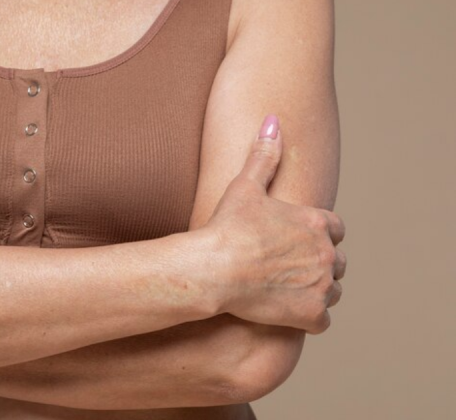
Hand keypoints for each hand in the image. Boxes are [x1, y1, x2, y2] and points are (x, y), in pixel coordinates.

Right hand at [201, 115, 346, 333]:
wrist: (213, 270)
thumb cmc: (226, 227)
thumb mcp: (244, 187)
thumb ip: (264, 155)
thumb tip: (273, 120)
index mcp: (317, 222)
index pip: (336, 230)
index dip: (316, 236)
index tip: (294, 242)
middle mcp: (326, 253)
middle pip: (336, 262)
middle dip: (317, 264)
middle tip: (286, 268)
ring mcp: (321, 286)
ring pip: (332, 291)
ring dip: (315, 291)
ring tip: (285, 290)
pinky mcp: (312, 314)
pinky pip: (322, 320)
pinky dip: (306, 319)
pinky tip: (284, 311)